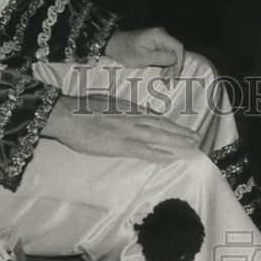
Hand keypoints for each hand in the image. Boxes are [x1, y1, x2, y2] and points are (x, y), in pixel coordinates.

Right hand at [42, 94, 198, 161]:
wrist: (64, 114)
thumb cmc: (77, 109)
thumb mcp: (103, 102)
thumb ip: (118, 109)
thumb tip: (128, 112)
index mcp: (126, 108)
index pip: (153, 116)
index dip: (169, 123)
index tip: (181, 128)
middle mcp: (131, 118)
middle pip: (161, 125)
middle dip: (180, 131)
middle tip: (197, 137)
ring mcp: (126, 131)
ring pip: (158, 136)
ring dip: (177, 141)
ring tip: (192, 145)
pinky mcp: (119, 144)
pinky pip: (142, 150)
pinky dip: (157, 154)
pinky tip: (170, 157)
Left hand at [105, 27, 184, 78]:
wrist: (115, 45)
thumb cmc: (126, 51)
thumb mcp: (142, 57)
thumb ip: (159, 58)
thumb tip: (175, 60)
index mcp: (159, 35)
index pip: (178, 47)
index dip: (179, 62)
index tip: (175, 75)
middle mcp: (162, 35)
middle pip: (176, 52)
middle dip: (174, 67)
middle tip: (168, 80)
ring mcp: (160, 40)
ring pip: (173, 55)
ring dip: (170, 68)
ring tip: (164, 79)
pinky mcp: (158, 46)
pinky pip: (167, 56)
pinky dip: (166, 66)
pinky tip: (162, 74)